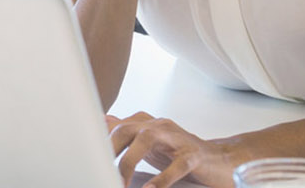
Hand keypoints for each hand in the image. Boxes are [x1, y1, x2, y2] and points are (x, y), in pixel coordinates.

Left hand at [107, 112, 239, 187]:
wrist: (219, 160)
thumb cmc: (180, 152)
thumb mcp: (148, 142)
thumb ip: (126, 132)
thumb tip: (101, 121)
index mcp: (146, 123)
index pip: (114, 126)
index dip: (97, 141)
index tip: (85, 158)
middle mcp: (159, 126)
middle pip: (126, 129)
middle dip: (109, 150)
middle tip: (99, 172)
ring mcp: (177, 139)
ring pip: (147, 139)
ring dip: (129, 162)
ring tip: (121, 182)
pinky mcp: (194, 155)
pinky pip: (177, 165)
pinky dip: (162, 178)